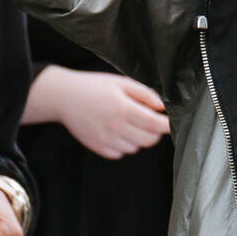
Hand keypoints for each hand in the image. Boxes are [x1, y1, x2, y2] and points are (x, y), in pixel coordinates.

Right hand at [28, 65, 169, 158]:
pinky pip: (121, 153)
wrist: (64, 97)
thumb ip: (145, 94)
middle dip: (154, 131)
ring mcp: (106, 140)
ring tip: (128, 122)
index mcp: (124, 109)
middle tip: (148, 119)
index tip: (172, 123)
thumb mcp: (121, 83)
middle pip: (149, 140)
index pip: (155, 125)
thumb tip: (163, 107)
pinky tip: (116, 131)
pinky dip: (124, 145)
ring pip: (136, 147)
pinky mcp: (98, 147)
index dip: (167, 125)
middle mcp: (116, 127)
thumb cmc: (94, 87)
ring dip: (139, 138)